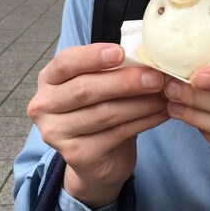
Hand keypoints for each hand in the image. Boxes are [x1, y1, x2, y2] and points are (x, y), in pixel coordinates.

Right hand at [28, 43, 168, 207]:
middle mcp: (45, 105)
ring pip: (104, 113)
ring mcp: (56, 133)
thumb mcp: (102, 83)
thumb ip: (114, 69)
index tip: (120, 52)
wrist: (99, 157)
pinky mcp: (76, 155)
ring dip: (140, 103)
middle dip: (125, 82)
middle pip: (85, 89)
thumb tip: (148, 56)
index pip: (66, 62)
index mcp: (50, 78)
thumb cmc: (101, 107)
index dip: (92, 56)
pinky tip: (162, 113)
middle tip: (156, 77)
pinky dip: (144, 121)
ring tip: (164, 95)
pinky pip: (116, 133)